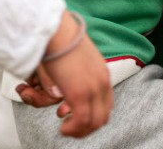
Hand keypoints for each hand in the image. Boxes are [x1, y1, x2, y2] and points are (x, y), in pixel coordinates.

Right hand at [15, 10, 112, 137]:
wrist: (56, 31)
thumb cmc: (62, 40)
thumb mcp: (78, 57)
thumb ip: (81, 70)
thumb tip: (70, 78)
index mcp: (103, 73)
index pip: (106, 104)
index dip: (92, 115)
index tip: (75, 115)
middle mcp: (102, 82)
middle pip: (103, 117)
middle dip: (86, 127)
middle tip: (70, 126)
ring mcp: (93, 89)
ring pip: (94, 123)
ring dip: (79, 131)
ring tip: (65, 129)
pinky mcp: (80, 93)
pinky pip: (81, 122)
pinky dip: (72, 129)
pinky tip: (62, 127)